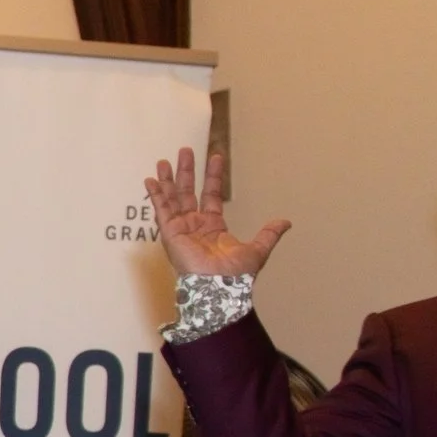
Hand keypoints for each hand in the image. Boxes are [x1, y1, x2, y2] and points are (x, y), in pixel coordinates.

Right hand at [145, 148, 290, 277]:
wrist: (220, 286)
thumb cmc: (236, 273)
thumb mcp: (258, 249)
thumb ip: (268, 234)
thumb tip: (286, 222)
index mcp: (213, 226)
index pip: (210, 195)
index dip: (212, 176)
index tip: (216, 157)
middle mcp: (194, 225)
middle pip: (188, 192)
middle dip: (186, 172)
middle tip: (186, 150)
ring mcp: (181, 228)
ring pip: (172, 198)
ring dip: (168, 179)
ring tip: (165, 160)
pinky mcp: (170, 233)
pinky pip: (161, 211)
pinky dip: (155, 195)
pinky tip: (151, 180)